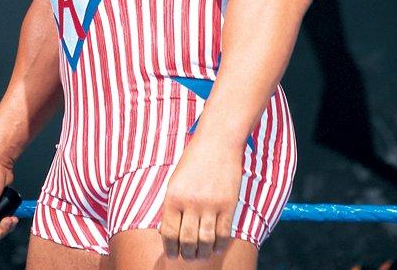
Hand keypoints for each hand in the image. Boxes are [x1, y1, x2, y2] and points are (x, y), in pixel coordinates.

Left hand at [159, 137, 242, 260]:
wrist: (218, 141)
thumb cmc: (194, 160)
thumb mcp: (176, 180)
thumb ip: (173, 205)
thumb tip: (168, 233)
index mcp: (173, 196)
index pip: (168, 233)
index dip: (170, 248)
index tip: (172, 254)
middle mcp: (190, 202)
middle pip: (187, 241)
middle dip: (187, 254)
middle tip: (188, 256)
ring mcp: (210, 204)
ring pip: (205, 241)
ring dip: (203, 252)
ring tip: (201, 253)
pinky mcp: (228, 204)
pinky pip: (223, 234)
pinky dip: (219, 245)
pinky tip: (216, 246)